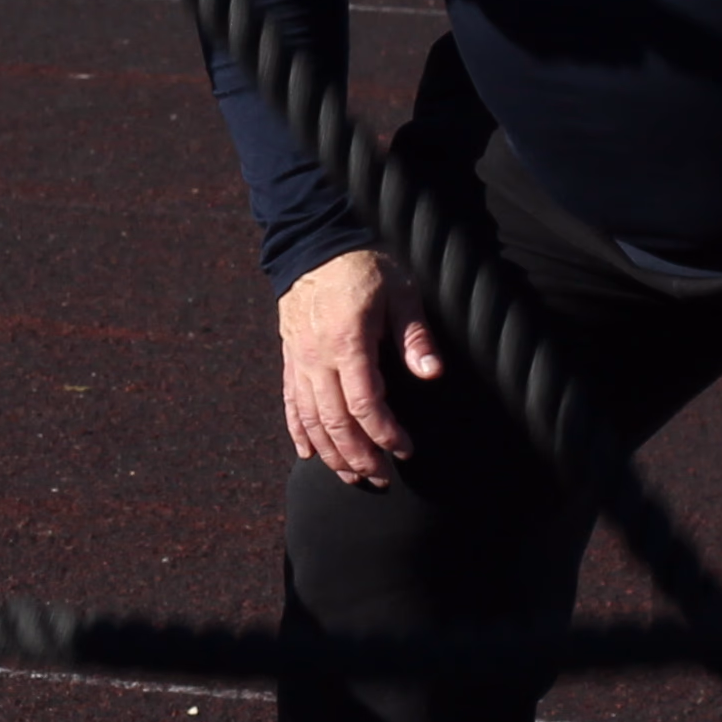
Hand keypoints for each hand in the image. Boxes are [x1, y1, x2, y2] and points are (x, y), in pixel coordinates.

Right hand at [278, 249, 442, 484]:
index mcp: (347, 341)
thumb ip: (415, 335)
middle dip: (358, 456)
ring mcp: (299, 359)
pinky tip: (309, 454)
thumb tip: (432, 372)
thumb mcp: (401, 292)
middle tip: (381, 478)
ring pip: (310, 419)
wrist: (316, 244)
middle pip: (333, 422)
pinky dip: (299, 432)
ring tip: (351, 476)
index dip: (385, 434)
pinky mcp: (290, 358)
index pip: (364, 404)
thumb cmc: (365, 267)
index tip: (405, 450)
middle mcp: (317, 357)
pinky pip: (291, 402)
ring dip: (330, 453)